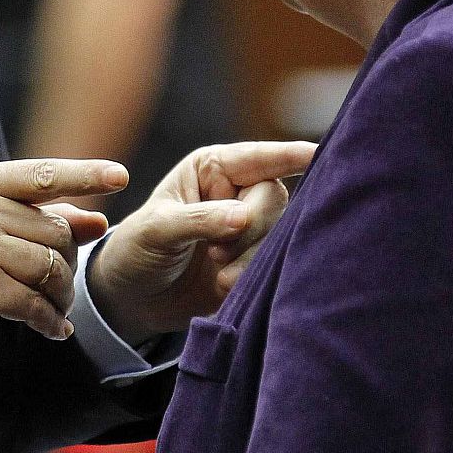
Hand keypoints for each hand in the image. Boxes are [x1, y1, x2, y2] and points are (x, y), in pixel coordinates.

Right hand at [0, 158, 126, 359]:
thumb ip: (38, 220)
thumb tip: (99, 220)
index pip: (42, 174)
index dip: (85, 173)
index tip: (121, 174)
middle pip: (58, 231)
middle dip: (68, 264)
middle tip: (60, 288)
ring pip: (52, 268)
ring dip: (62, 296)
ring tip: (54, 309)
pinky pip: (37, 304)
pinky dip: (50, 321)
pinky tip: (52, 329)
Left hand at [87, 141, 315, 343]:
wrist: (134, 300)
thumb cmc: (136, 250)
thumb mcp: (156, 229)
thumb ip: (199, 219)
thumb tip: (242, 217)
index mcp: (213, 168)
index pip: (259, 157)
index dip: (290, 155)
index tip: (318, 152)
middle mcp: (238, 192)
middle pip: (274, 196)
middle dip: (250, 226)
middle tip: (215, 251)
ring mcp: (251, 228)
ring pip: (280, 233)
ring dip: (249, 256)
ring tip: (215, 269)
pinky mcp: (257, 261)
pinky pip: (276, 263)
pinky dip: (252, 276)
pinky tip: (223, 284)